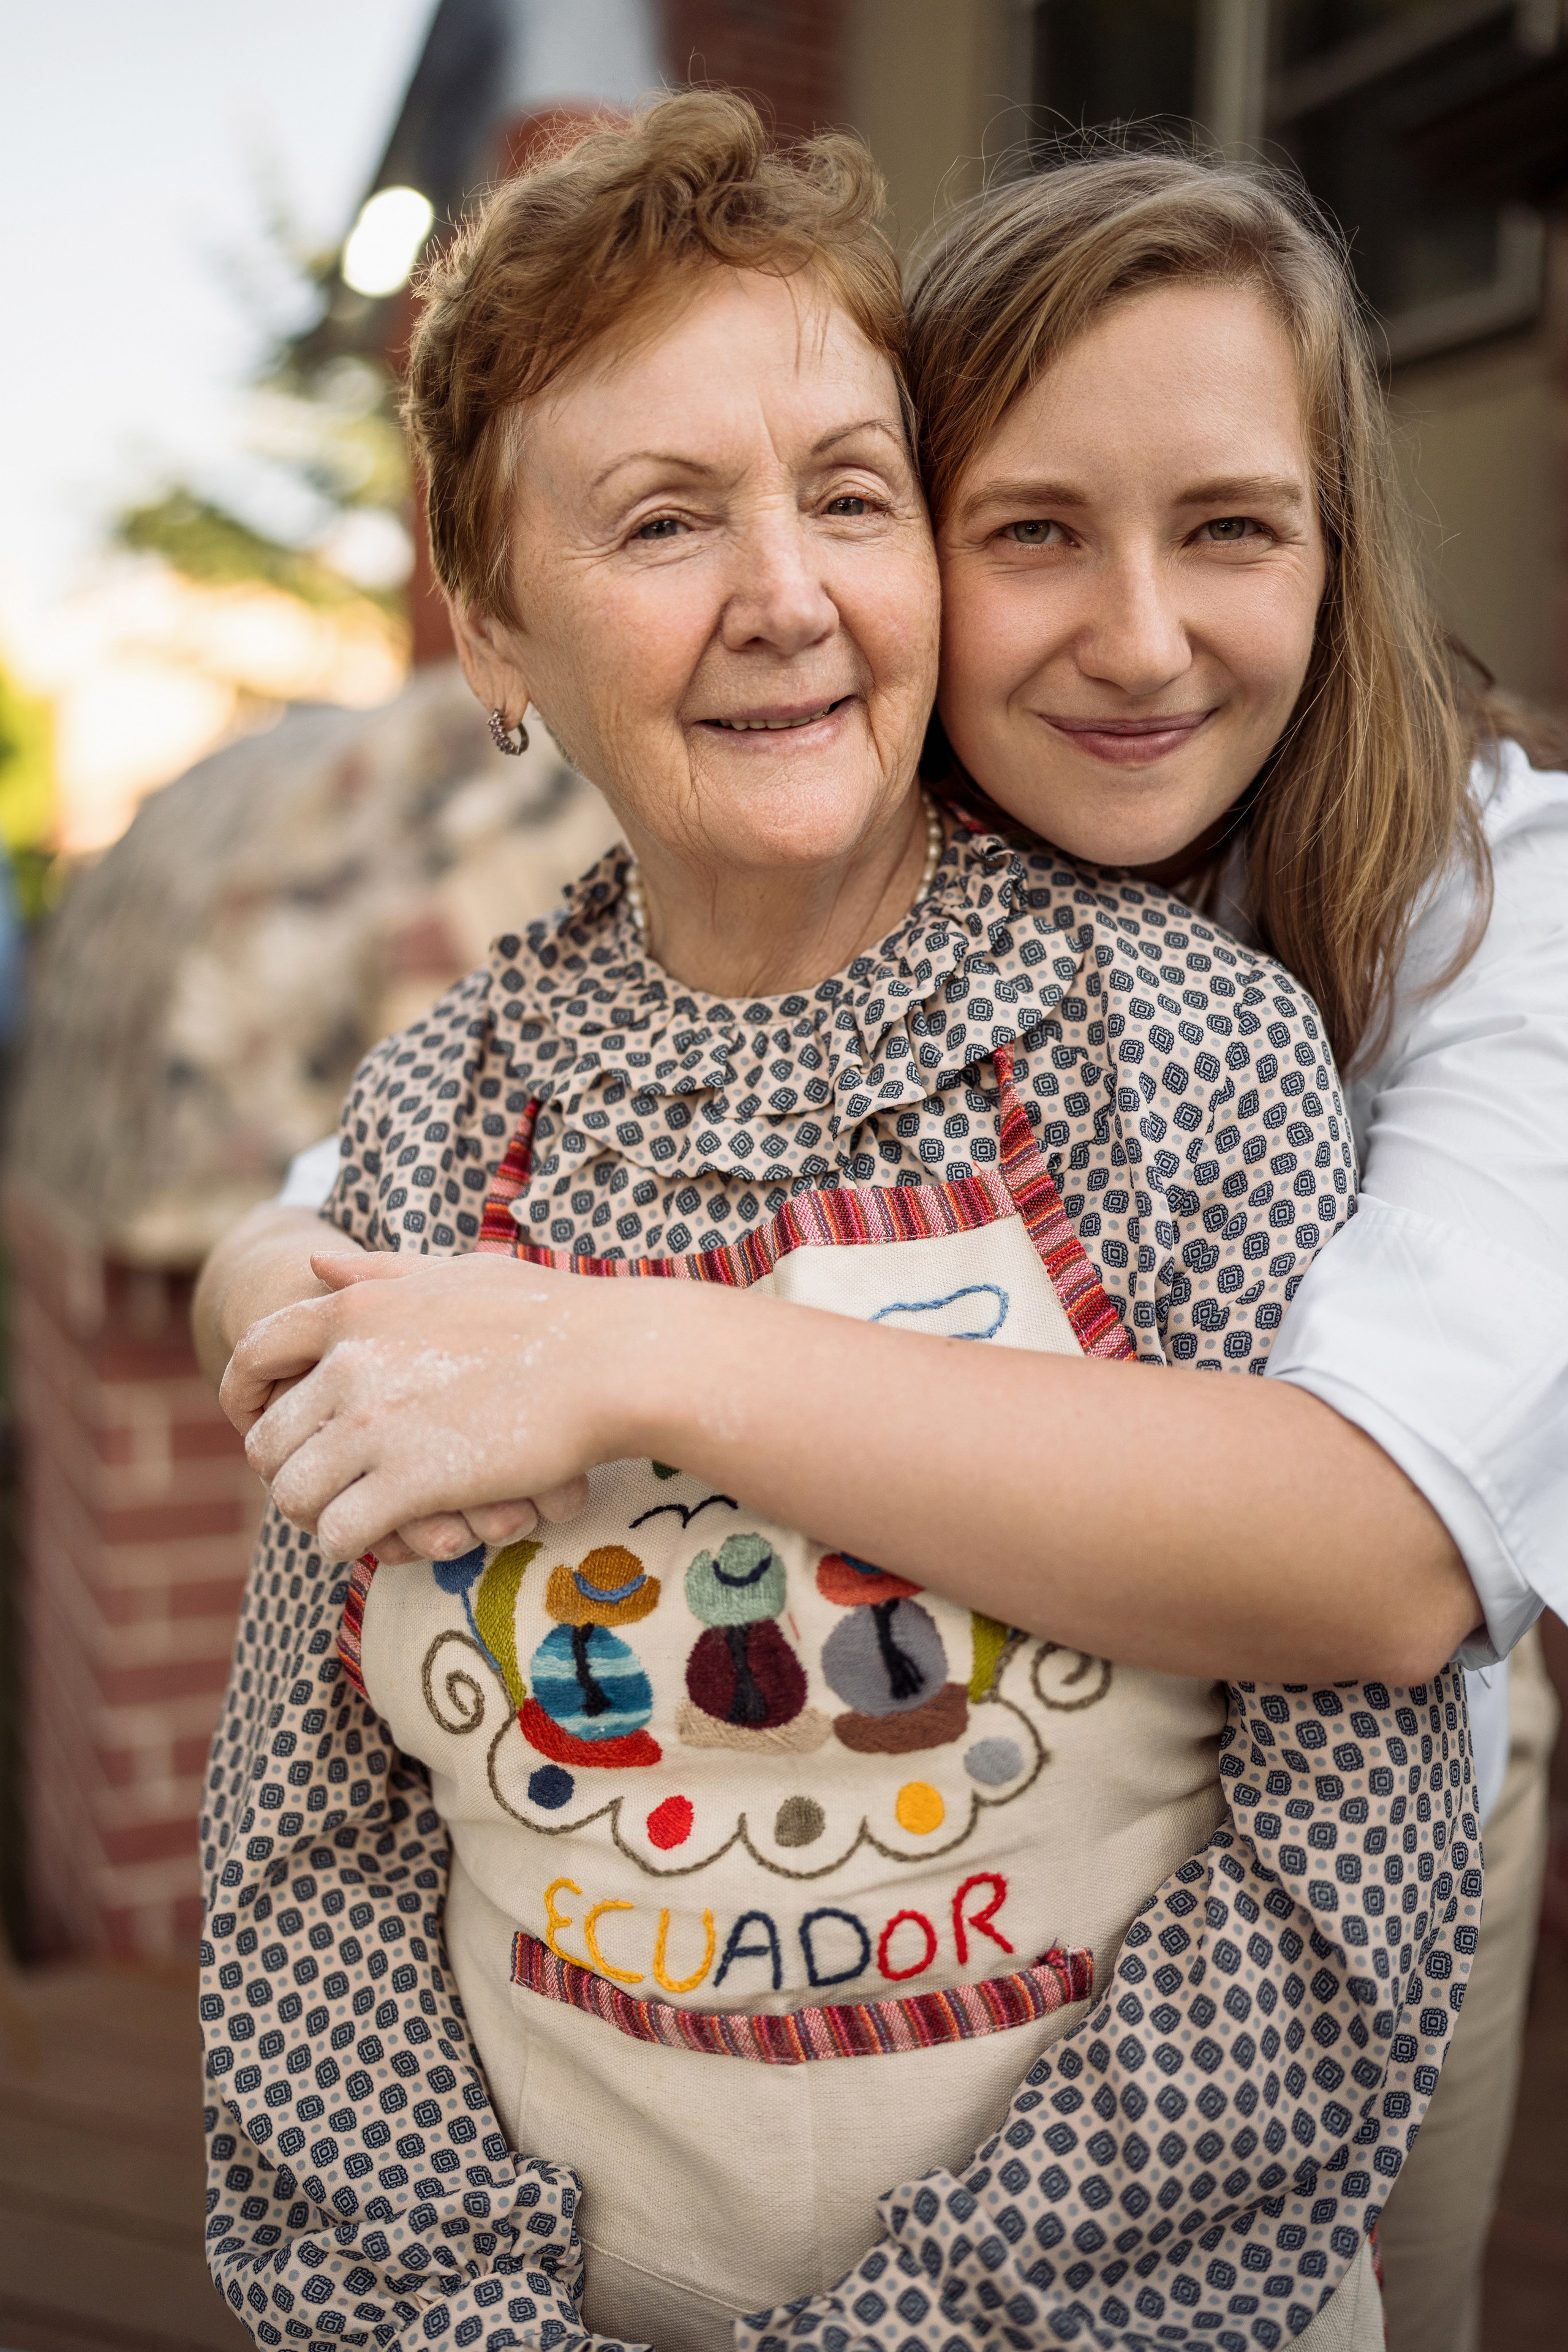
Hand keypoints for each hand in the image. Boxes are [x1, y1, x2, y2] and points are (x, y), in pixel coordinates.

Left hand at [233, 1250, 667, 1560]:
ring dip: (317, 1513)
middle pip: (266, 1441)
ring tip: (353, 1516)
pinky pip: (339, 1533)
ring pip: (292, 1495)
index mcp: (354, 1310)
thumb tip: (313, 1263)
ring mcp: (373, 1427)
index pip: (254, 1353)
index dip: (244, 1394)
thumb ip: (378, 1271)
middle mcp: (348, 1366)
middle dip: (288, 1469)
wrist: (609, 1361)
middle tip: (325, 1484)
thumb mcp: (453, 1270)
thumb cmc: (546, 1312)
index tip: (259, 1420)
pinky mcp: (408, 1483)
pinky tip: (390, 1535)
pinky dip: (353, 1543)